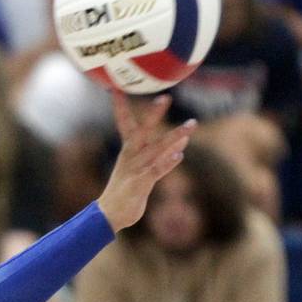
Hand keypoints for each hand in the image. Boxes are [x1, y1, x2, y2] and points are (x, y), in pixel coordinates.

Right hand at [96, 94, 196, 232]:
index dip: (121, 105)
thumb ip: (162, 153)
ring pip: (156, 149)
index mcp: (127, 150)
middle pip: (142, 130)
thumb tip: (183, 139)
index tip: (117, 87)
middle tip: (166, 97)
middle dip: (154, 114)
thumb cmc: (126, 190)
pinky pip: (156, 170)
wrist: (109, 214)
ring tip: (191, 125)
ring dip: (174, 136)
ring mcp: (135, 169)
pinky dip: (167, 162)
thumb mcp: (141, 168)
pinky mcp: (140, 184)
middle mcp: (130, 156)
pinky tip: (180, 154)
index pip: (124, 122)